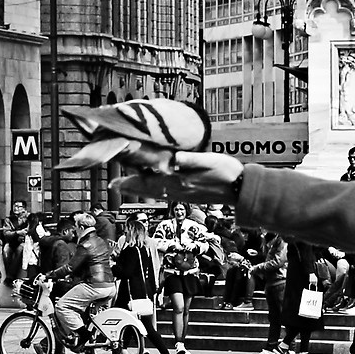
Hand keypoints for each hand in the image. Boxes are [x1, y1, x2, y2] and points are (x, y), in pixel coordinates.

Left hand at [116, 150, 244, 205]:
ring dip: (140, 188)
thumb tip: (175, 159)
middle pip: (148, 189)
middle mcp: (178, 190)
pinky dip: (154, 189)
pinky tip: (153, 186)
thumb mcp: (210, 161)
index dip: (130, 183)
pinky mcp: (188, 194)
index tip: (114, 184)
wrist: (241, 190)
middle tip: (114, 185)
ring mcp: (183, 194)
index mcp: (180, 181)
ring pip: (155, 192)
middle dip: (131, 187)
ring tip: (128, 185)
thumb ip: (191, 160)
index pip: (149, 182)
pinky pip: (165, 193)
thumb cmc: (227, 173)